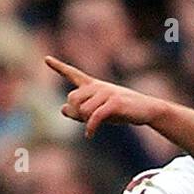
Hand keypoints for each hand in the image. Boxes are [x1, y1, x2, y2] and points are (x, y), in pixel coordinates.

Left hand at [45, 56, 164, 136]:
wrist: (147, 110)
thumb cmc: (123, 111)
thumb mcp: (100, 111)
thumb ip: (81, 111)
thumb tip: (63, 109)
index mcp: (93, 85)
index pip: (73, 74)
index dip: (59, 67)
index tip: (46, 59)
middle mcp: (98, 86)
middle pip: (72, 98)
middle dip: (76, 112)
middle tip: (85, 121)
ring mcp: (106, 93)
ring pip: (83, 109)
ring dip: (85, 121)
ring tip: (93, 125)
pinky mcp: (113, 103)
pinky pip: (95, 117)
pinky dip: (91, 127)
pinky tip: (89, 135)